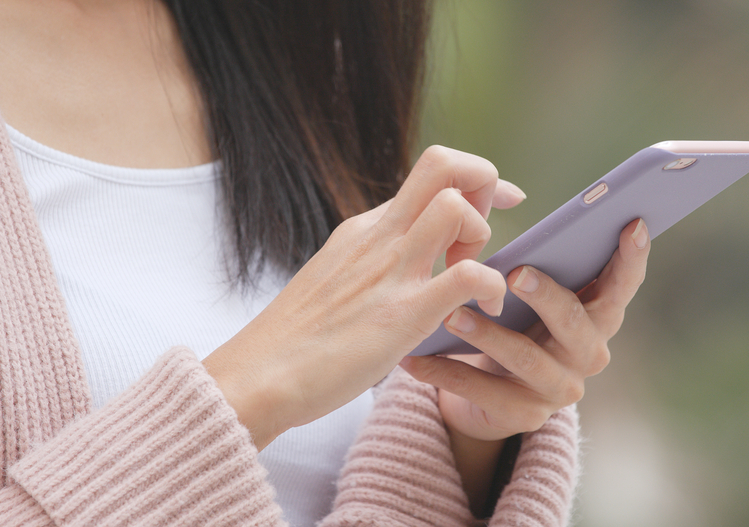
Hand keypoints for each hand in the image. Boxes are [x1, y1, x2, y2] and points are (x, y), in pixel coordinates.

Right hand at [202, 146, 525, 449]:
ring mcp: (390, 271)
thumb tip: (405, 266)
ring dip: (482, 236)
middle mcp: (379, 237)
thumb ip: (372, 264)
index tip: (492, 200)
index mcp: (365, 229)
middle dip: (482, 181)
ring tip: (473, 279)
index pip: (428, 173)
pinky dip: (491, 287)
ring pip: (456, 207)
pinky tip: (487, 310)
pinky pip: (467, 277)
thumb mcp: (336, 281)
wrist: (256, 377)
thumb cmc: (295, 342)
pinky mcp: (402, 314)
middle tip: (479, 235)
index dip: (471, 178)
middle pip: (442, 163)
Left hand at [399, 218, 650, 441]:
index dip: (631, 257)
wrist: (488, 394)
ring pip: (526, 360)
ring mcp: (559, 390)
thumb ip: (534, 257)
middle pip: (577, 322)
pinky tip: (414, 359)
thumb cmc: (513, 324)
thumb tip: (510, 195)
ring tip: (452, 316)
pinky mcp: (524, 418)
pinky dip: (446, 373)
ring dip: (488, 336)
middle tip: (515, 272)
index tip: (631, 223)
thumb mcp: (527, 294)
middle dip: (547, 296)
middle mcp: (588, 353)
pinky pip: (483, 393)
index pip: (622, 284)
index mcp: (596, 314)